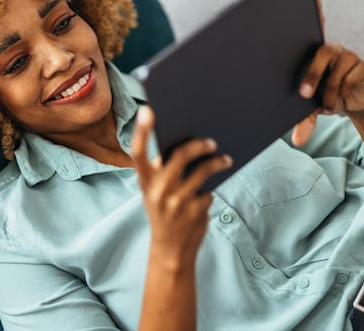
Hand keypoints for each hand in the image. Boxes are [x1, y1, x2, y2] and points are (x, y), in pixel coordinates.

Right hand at [131, 106, 231, 264]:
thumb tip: (185, 144)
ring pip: (202, 170)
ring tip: (225, 159)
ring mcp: (177, 201)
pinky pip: (208, 190)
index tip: (147, 110)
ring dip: (217, 162)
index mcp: (144, 182)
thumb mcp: (153, 194)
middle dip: (198, 145)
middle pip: (180, 155)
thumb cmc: (163, 213)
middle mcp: (158, 190)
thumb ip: (160, 172)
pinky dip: (211, 190)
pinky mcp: (194, 211)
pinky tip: (211, 192)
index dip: (141, 130)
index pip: (138, 152)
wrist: (170, 251)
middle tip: (211, 141)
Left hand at [291, 0, 363, 145]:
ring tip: (325, 104)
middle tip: (305, 94)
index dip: (314, 4)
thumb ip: (302, 121)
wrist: (349, 105)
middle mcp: (329, 47)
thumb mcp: (307, 108)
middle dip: (313, 74)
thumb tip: (296, 142)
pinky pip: (349, 82)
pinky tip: (343, 99)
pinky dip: (342, 96)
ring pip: (335, 75)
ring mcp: (347, 55)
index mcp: (311, 50)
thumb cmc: (320, 97)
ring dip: (328, 95)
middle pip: (321, 53)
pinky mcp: (362, 66)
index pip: (312, 22)